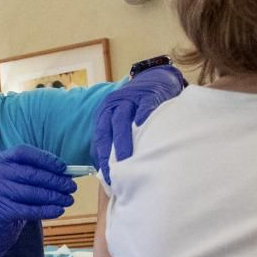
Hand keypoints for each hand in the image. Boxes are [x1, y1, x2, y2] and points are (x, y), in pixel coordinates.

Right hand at [0, 145, 76, 256]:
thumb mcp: (18, 178)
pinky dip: (46, 210)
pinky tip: (59, 210)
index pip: (23, 152)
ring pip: (30, 193)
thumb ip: (37, 171)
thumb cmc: (12, 195)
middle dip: (55, 180)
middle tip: (71, 186)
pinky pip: (28, 210)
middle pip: (30, 174)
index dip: (45, 159)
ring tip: (68, 199)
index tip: (63, 167)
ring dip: (54, 196)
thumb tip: (66, 173)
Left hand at [92, 65, 186, 181]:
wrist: (156, 78)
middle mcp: (115, 105)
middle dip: (110, 154)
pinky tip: (143, 129)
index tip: (106, 178)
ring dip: (124, 142)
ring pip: (122, 120)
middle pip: (108, 130)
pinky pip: (144, 107)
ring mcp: (131, 99)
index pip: (100, 137)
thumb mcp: (123, 119)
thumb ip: (117, 140)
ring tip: (127, 161)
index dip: (101, 158)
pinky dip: (143, 117)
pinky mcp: (148, 95)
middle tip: (115, 174)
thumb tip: (114, 170)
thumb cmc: (139, 106)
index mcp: (105, 113)